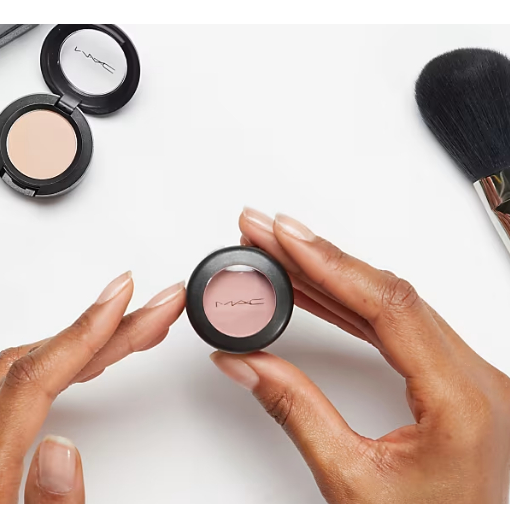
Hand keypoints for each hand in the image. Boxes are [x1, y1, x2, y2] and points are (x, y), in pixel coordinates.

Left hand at [0, 273, 184, 503]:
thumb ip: (48, 512)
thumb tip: (63, 449)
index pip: (34, 378)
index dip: (86, 330)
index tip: (124, 298)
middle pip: (39, 362)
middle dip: (108, 328)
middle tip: (155, 308)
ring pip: (30, 366)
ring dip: (90, 342)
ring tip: (136, 329)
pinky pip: (23, 384)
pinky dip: (66, 362)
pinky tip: (93, 361)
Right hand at [211, 208, 509, 503]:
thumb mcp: (350, 480)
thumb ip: (294, 410)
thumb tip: (245, 361)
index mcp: (462, 402)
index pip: (389, 306)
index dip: (330, 264)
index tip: (286, 238)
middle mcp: (474, 380)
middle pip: (386, 292)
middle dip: (318, 259)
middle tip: (270, 234)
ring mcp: (463, 377)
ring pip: (387, 303)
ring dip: (328, 275)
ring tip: (279, 253)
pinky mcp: (446, 380)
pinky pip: (391, 326)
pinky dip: (345, 303)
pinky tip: (310, 288)